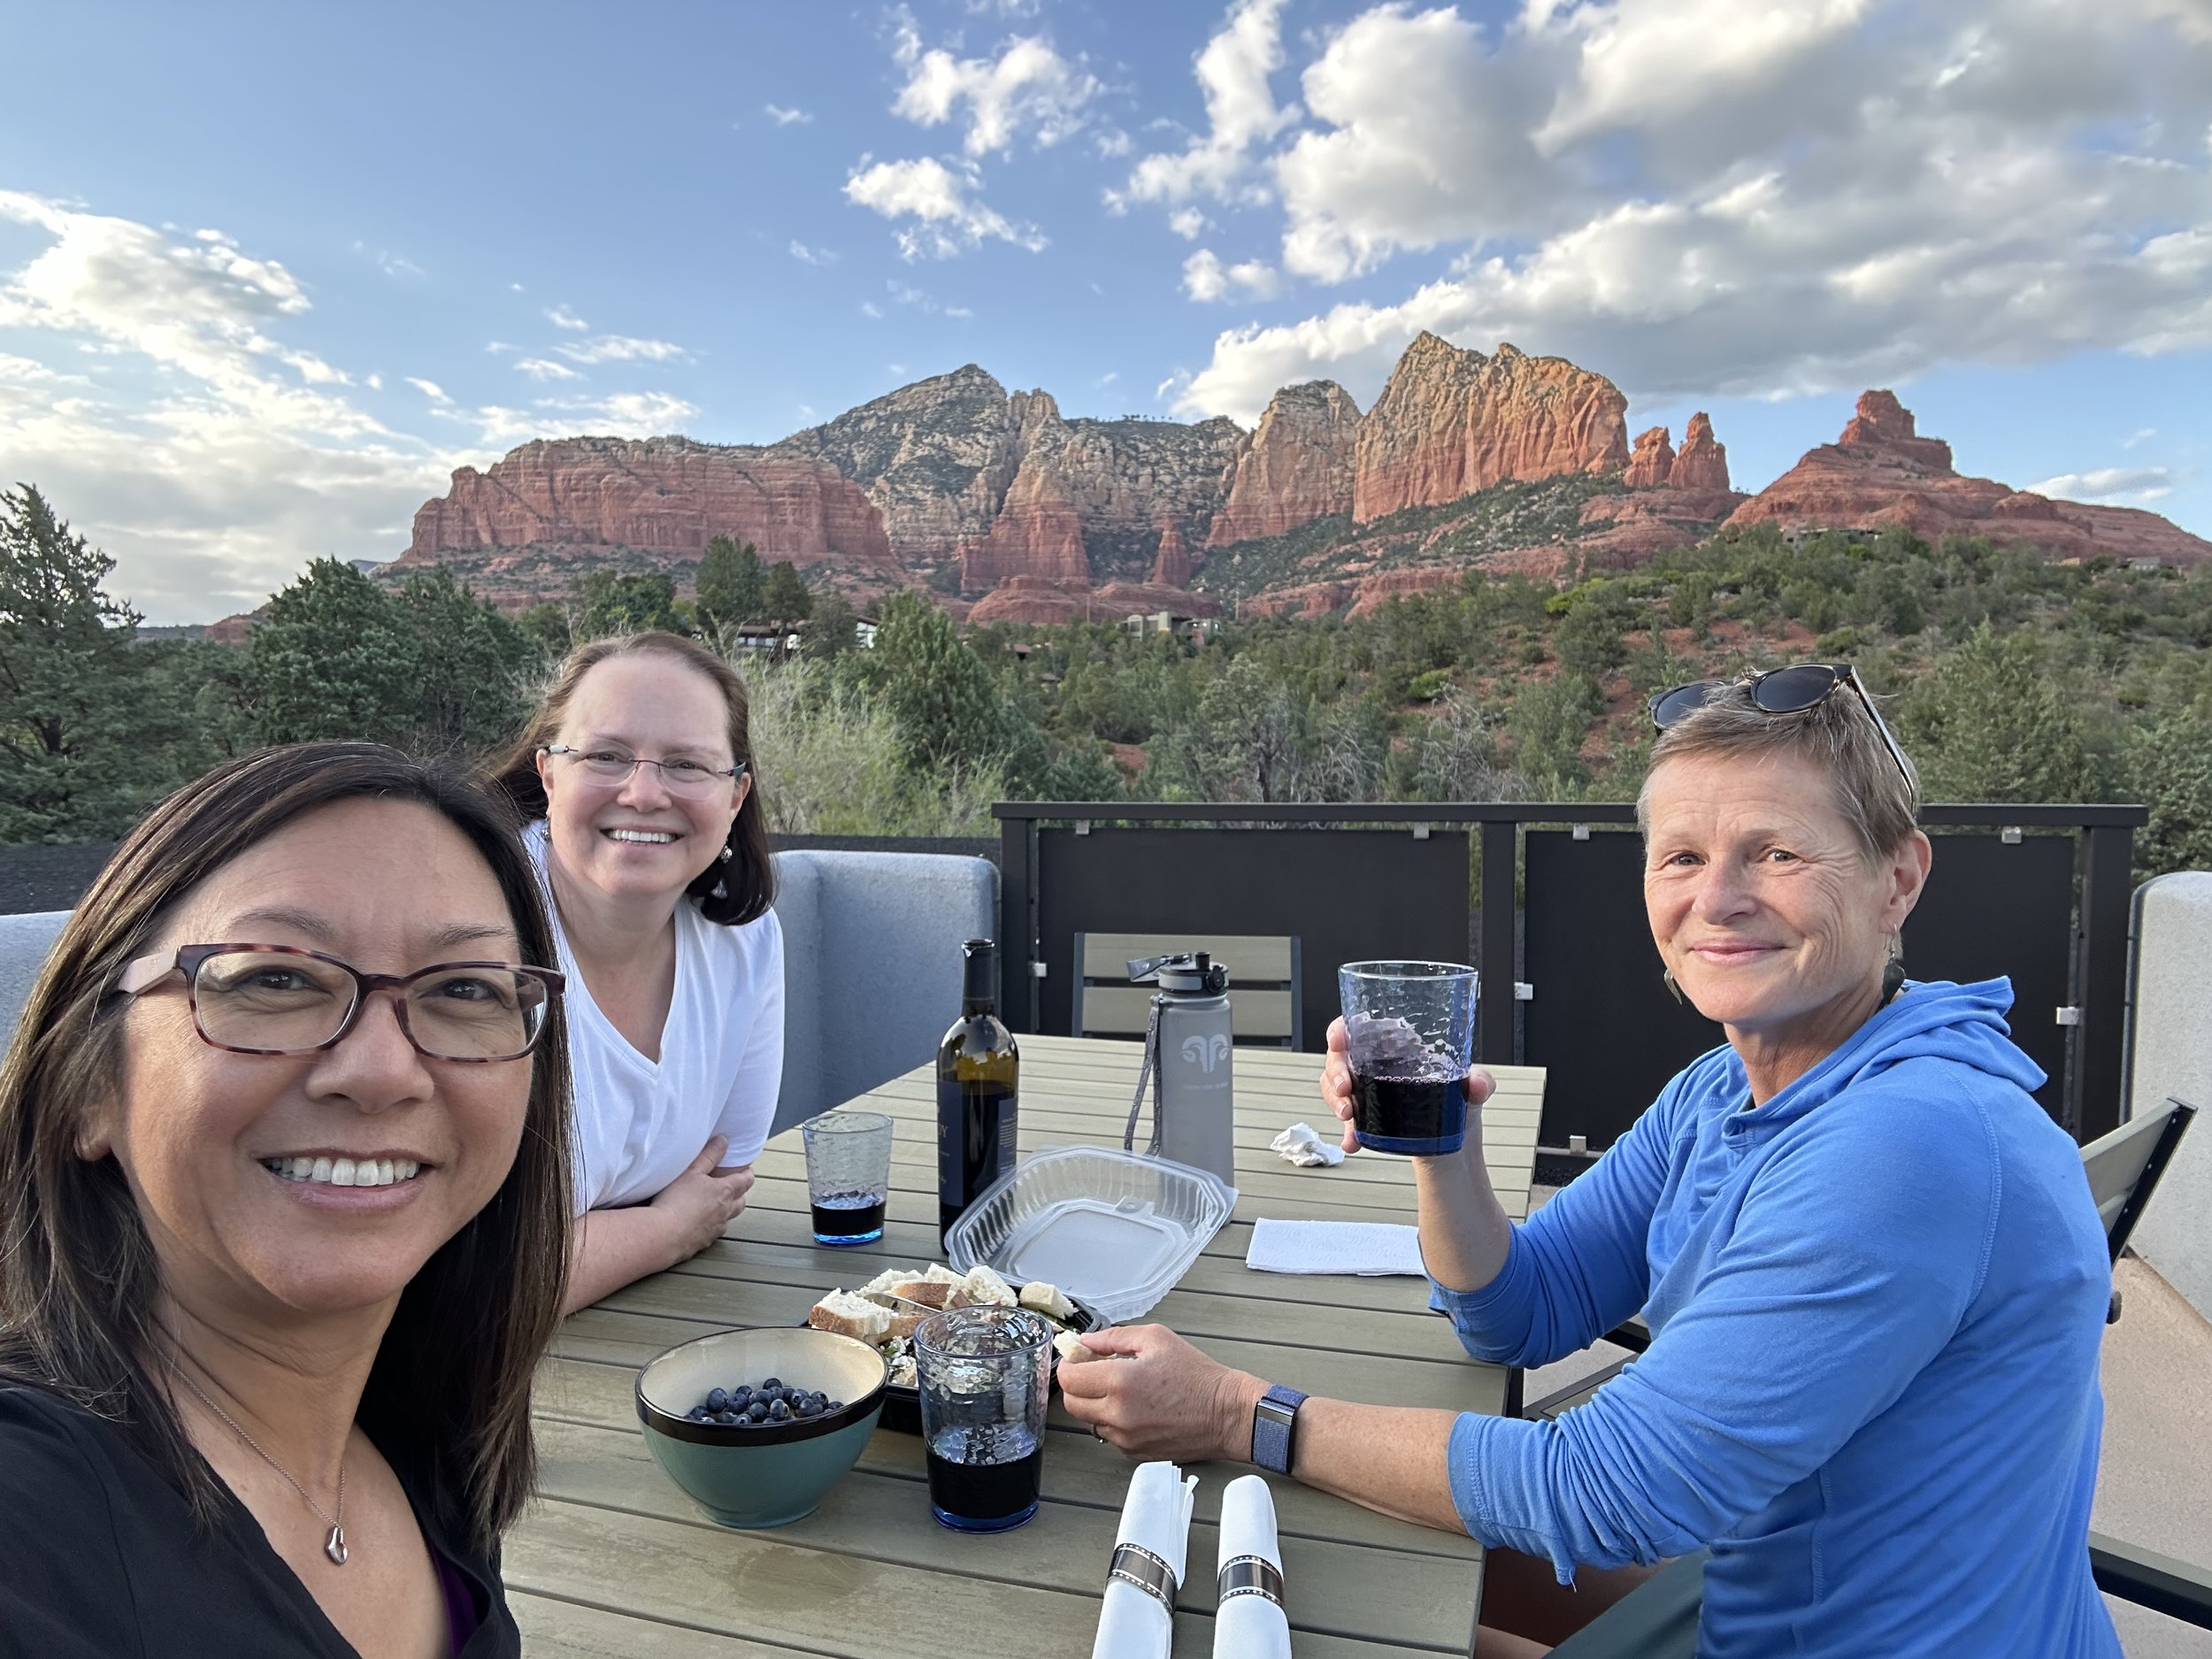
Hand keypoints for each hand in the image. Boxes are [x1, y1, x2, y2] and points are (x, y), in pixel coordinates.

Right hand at [646, 1136, 754, 1264]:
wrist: (662, 1235)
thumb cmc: (676, 1200)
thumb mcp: (692, 1170)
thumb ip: (709, 1155)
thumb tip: (723, 1141)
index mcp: (725, 1191)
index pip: (745, 1180)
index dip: (747, 1174)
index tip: (747, 1170)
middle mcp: (725, 1212)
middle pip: (741, 1202)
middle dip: (740, 1194)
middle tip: (734, 1187)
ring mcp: (715, 1229)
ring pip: (728, 1219)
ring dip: (727, 1212)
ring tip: (717, 1206)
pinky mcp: (703, 1243)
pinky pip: (713, 1233)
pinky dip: (711, 1227)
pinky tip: (700, 1224)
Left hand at [1056, 1324, 1265, 1462]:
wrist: (1226, 1413)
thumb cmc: (1197, 1375)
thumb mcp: (1156, 1339)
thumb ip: (1114, 1338)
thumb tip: (1086, 1343)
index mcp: (1120, 1381)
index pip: (1068, 1378)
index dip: (1068, 1365)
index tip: (1077, 1359)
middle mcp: (1118, 1414)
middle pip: (1071, 1403)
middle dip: (1077, 1386)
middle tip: (1094, 1372)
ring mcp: (1125, 1438)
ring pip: (1089, 1421)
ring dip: (1095, 1404)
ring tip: (1120, 1390)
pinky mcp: (1135, 1453)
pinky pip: (1110, 1435)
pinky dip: (1113, 1421)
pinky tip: (1135, 1407)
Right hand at [1321, 1016, 1495, 1157]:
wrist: (1456, 1148)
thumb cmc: (1461, 1107)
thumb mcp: (1474, 1091)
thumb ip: (1481, 1083)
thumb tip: (1477, 1083)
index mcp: (1399, 1046)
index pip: (1361, 1026)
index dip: (1341, 1029)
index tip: (1339, 1040)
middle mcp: (1379, 1063)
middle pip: (1340, 1056)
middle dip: (1335, 1071)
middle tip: (1346, 1089)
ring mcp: (1369, 1089)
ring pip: (1334, 1084)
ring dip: (1334, 1099)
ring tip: (1348, 1117)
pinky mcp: (1366, 1115)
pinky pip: (1344, 1117)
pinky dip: (1346, 1131)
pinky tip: (1352, 1143)